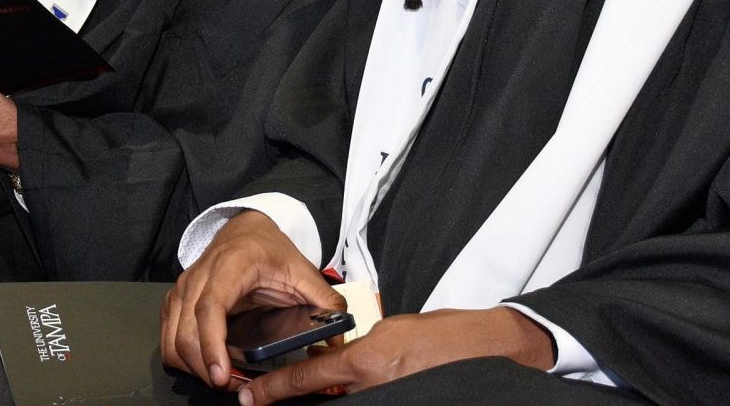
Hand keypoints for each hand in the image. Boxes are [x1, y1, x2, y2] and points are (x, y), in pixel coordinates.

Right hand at [160, 210, 345, 389]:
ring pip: (172, 340)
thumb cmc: (270, 248)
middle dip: (205, 367)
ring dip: (193, 367)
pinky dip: (183, 358)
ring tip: (223, 377)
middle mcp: (200, 275)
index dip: (212, 344)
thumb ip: (323, 301)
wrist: (247, 229)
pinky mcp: (176, 300)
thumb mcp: (302, 270)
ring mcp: (184, 287)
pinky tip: (206, 364)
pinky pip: (168, 338)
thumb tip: (339, 335)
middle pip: (186, 331)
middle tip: (233, 385)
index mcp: (231, 264)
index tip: (221, 373)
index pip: (210, 306)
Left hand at [237, 307, 554, 403]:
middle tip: (265, 399)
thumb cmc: (438, 335)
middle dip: (295, 399)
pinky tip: (347, 393)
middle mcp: (370, 386)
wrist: (479, 350)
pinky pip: (360, 405)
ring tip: (299, 395)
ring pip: (339, 405)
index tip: (250, 399)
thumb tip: (332, 364)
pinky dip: (348, 400)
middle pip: (319, 400)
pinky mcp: (396, 402)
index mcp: (365, 360)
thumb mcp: (389, 332)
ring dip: (323, 399)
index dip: (274, 390)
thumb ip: (358, 348)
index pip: (307, 379)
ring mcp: (384, 399)